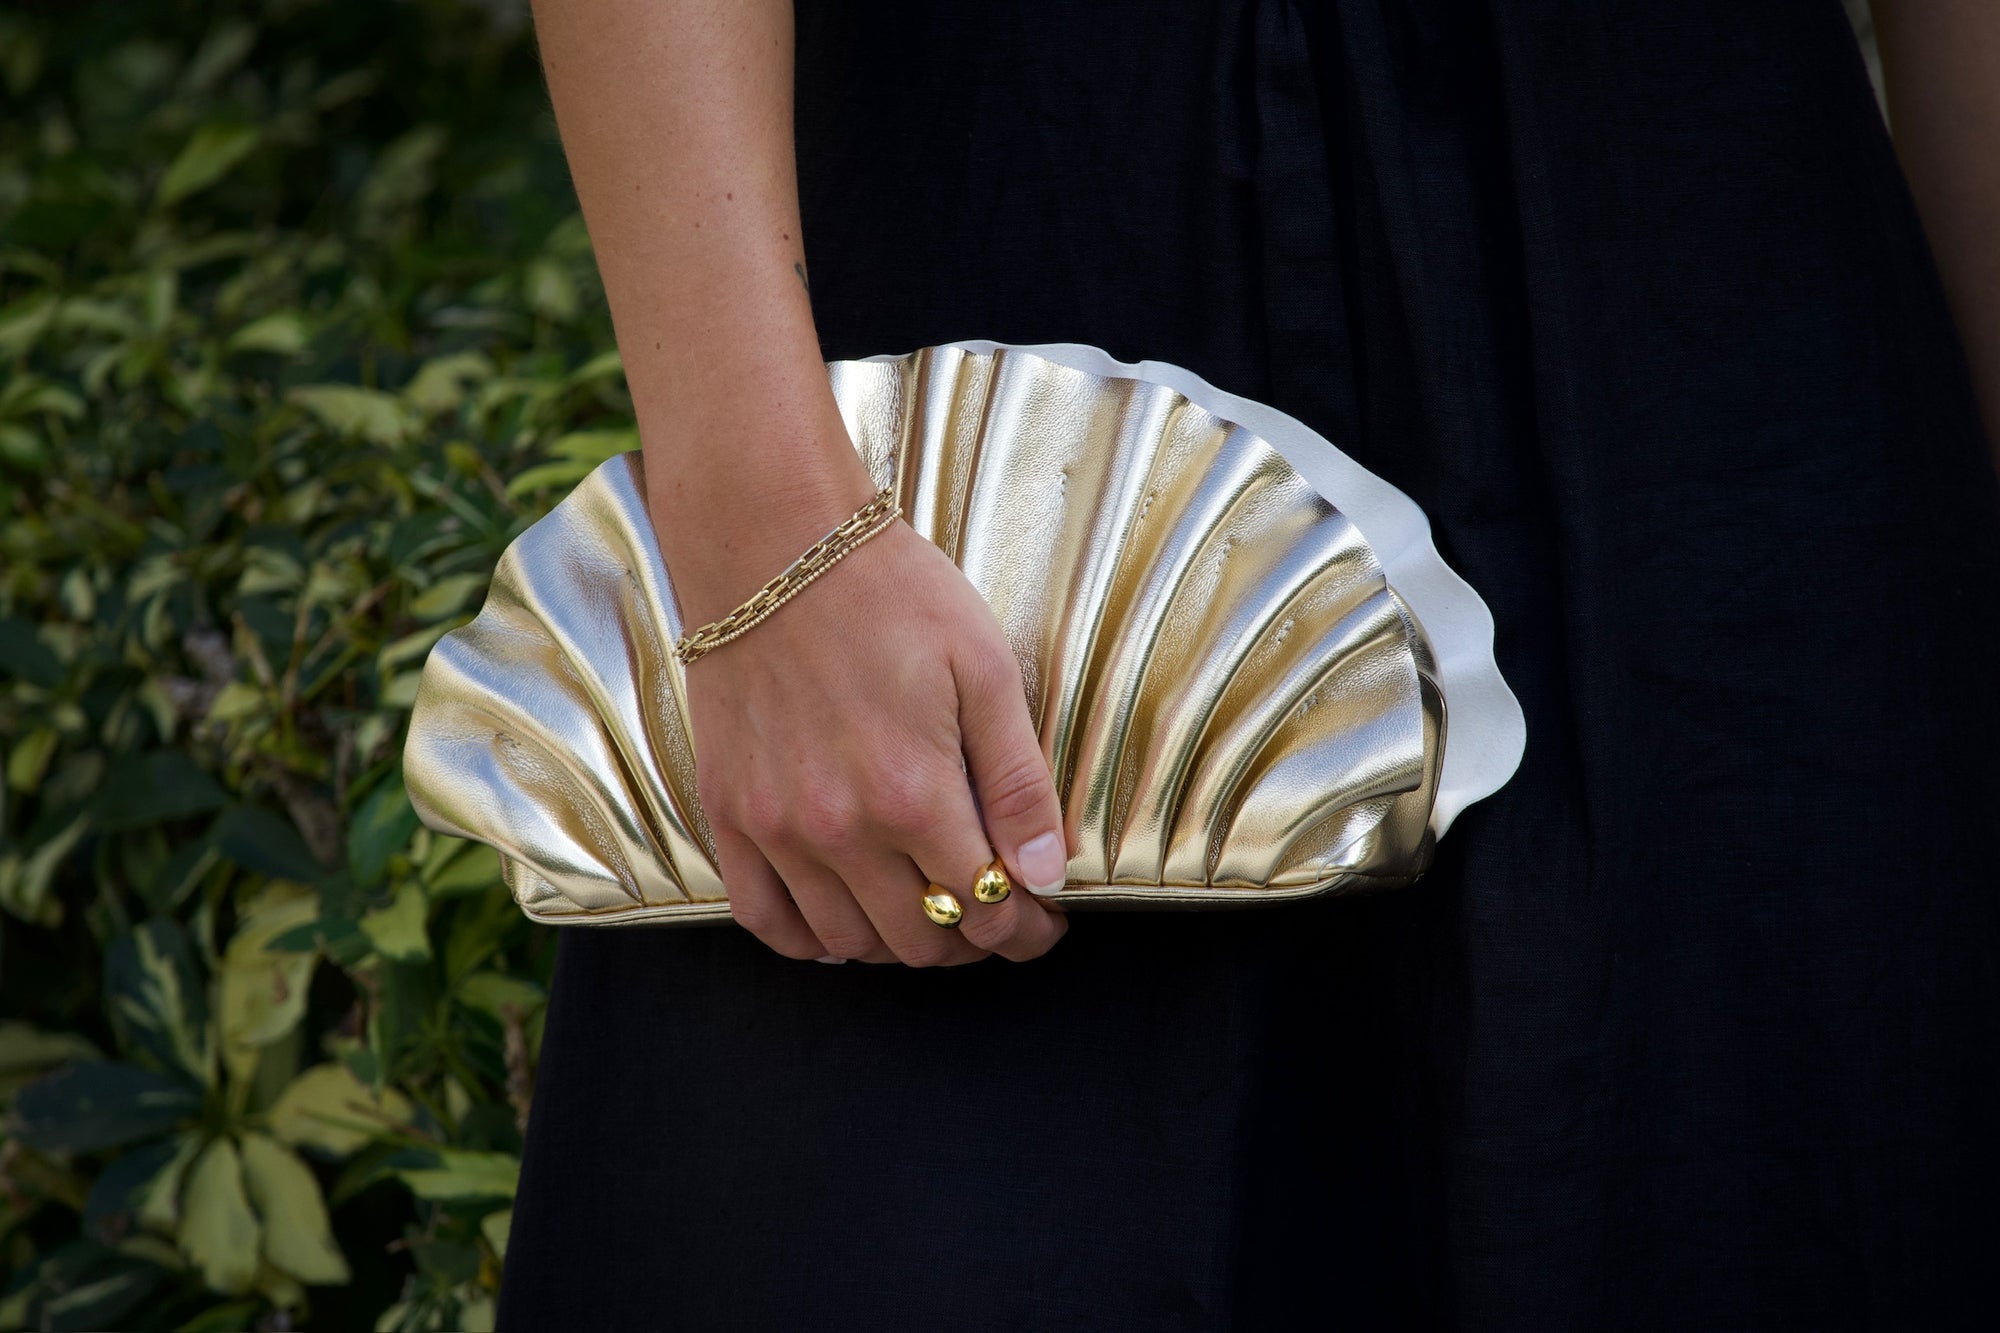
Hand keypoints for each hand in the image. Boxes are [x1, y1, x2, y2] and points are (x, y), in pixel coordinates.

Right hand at [680, 515, 1072, 965]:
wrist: (772, 544)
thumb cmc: (889, 593)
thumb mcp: (985, 670)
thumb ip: (1018, 783)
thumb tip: (1044, 876)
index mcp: (913, 793)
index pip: (986, 906)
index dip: (1027, 927)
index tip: (1044, 918)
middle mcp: (841, 827)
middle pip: (921, 939)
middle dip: (974, 938)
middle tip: (997, 910)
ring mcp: (777, 828)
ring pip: (849, 941)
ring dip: (902, 940)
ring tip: (932, 907)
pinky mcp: (731, 815)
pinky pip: (767, 921)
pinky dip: (813, 938)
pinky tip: (848, 918)